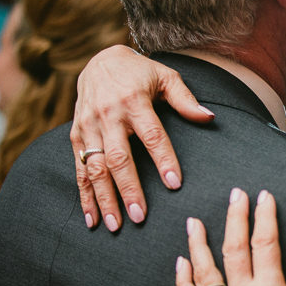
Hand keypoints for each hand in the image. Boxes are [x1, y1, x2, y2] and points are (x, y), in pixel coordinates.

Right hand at [71, 45, 214, 230]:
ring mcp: (89, 126)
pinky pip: (79, 168)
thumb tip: (209, 117)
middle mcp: (108, 115)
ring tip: (115, 225)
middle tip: (140, 216)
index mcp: (134, 102)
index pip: (152, 135)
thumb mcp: (166, 77)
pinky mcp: (77, 135)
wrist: (99, 61)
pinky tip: (91, 218)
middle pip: (118, 158)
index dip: (163, 159)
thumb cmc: (140, 73)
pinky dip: (84, 195)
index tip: (174, 183)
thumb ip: (186, 99)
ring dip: (104, 198)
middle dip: (128, 189)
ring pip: (95, 167)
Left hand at [175, 188, 285, 285]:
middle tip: (234, 195)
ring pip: (204, 273)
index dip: (264, 216)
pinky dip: (184, 282)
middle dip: (234, 218)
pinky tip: (181, 265)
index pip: (265, 243)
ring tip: (194, 222)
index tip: (263, 197)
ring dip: (199, 244)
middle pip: (233, 249)